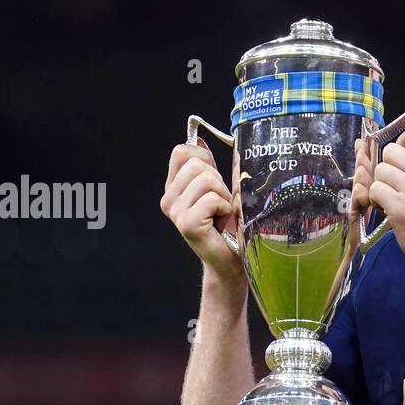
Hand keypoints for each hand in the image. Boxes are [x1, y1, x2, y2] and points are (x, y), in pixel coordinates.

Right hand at [161, 140, 244, 282]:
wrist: (232, 260)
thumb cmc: (230, 225)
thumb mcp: (225, 190)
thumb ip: (222, 168)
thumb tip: (234, 144)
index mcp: (174, 186)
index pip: (182, 151)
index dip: (203, 157)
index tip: (214, 177)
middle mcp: (169, 198)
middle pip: (198, 164)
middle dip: (219, 181)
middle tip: (220, 204)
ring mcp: (175, 211)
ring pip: (206, 180)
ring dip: (223, 196)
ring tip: (222, 214)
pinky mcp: (187, 223)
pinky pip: (212, 198)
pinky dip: (225, 208)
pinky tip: (222, 222)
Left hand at [355, 124, 404, 272]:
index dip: (401, 144)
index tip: (403, 160)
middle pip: (390, 152)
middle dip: (388, 168)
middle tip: (396, 185)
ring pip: (380, 171)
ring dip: (381, 186)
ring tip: (392, 199)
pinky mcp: (400, 208)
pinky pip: (375, 190)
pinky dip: (377, 200)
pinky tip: (388, 209)